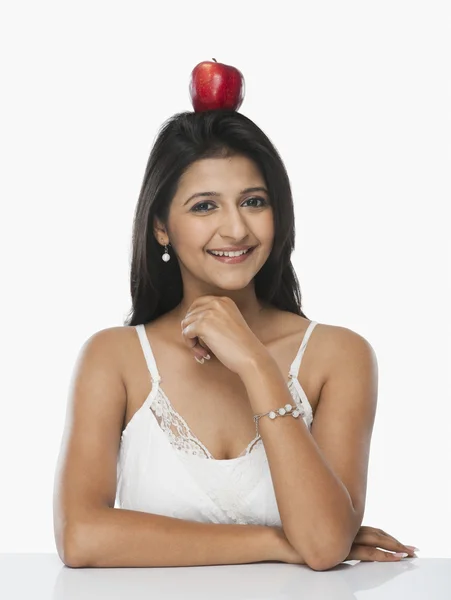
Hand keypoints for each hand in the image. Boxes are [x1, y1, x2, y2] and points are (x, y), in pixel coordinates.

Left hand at [180, 295, 268, 375]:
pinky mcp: (203, 325)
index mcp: (224, 301)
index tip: (199, 334)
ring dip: (191, 340)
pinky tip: (203, 352)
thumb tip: (188, 324)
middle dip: (191, 331)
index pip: (198, 304)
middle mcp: (216, 303)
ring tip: (203, 351)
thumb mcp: (229, 323)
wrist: (250, 356)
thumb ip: (213, 318)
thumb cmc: (241, 346)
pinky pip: (186, 333)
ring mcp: (209, 313)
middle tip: (200, 346)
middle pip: (190, 314)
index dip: (194, 319)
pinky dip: (191, 344)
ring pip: (186, 324)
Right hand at [272, 525, 417, 564]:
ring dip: (393, 549)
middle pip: (377, 536)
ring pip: (374, 543)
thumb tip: (335, 535)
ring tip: (407, 554)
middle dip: (396, 543)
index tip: (400, 541)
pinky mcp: (340, 551)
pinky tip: (390, 558)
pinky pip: (364, 553)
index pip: (371, 531)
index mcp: (342, 528)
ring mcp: (343, 542)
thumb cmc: (296, 537)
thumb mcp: (316, 534)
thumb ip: (329, 533)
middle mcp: (345, 532)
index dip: (386, 535)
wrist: (282, 541)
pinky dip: (380, 555)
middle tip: (413, 548)